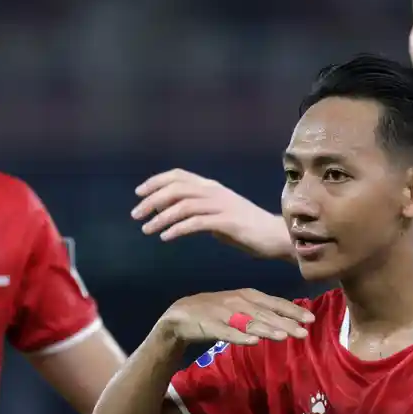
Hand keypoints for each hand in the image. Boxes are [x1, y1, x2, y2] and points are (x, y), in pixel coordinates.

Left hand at [133, 169, 292, 259]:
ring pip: (184, 205)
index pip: (178, 176)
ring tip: (147, 230)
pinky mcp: (227, 222)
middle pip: (176, 188)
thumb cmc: (247, 229)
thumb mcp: (218, 215)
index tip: (138, 193)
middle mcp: (215, 192)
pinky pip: (196, 223)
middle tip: (136, 215)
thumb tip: (174, 215)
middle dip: (152, 200)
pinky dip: (178, 229)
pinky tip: (166, 237)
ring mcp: (222, 206)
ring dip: (161, 217)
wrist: (276, 237)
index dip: (156, 182)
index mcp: (212, 187)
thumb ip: (198, 211)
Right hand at [158, 289, 313, 345]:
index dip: (292, 311)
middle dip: (285, 323)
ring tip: (283, 336)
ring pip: (249, 323)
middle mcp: (238, 302)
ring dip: (267, 329)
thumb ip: (261, 312)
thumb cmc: (216, 311)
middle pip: (265, 314)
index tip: (311, 319)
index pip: (274, 303)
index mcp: (247, 295)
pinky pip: (227, 332)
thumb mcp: (240, 307)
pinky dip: (239, 336)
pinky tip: (252, 342)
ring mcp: (224, 313)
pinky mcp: (210, 326)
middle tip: (304, 332)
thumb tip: (287, 320)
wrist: (180, 315)